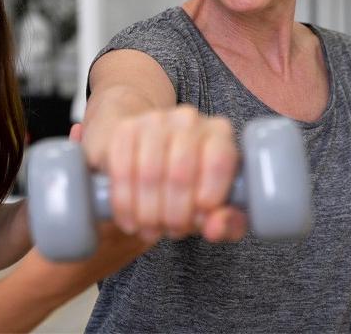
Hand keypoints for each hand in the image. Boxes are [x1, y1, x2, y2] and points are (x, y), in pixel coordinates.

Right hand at [97, 105, 245, 243]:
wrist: (151, 155)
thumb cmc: (192, 184)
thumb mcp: (217, 207)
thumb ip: (227, 222)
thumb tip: (215, 228)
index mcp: (219, 133)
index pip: (218, 161)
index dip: (209, 198)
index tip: (200, 220)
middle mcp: (189, 120)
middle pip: (181, 172)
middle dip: (175, 213)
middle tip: (172, 230)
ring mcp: (155, 121)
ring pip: (150, 173)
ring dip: (148, 212)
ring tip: (151, 229)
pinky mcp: (126, 129)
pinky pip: (122, 169)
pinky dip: (125, 203)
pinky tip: (130, 220)